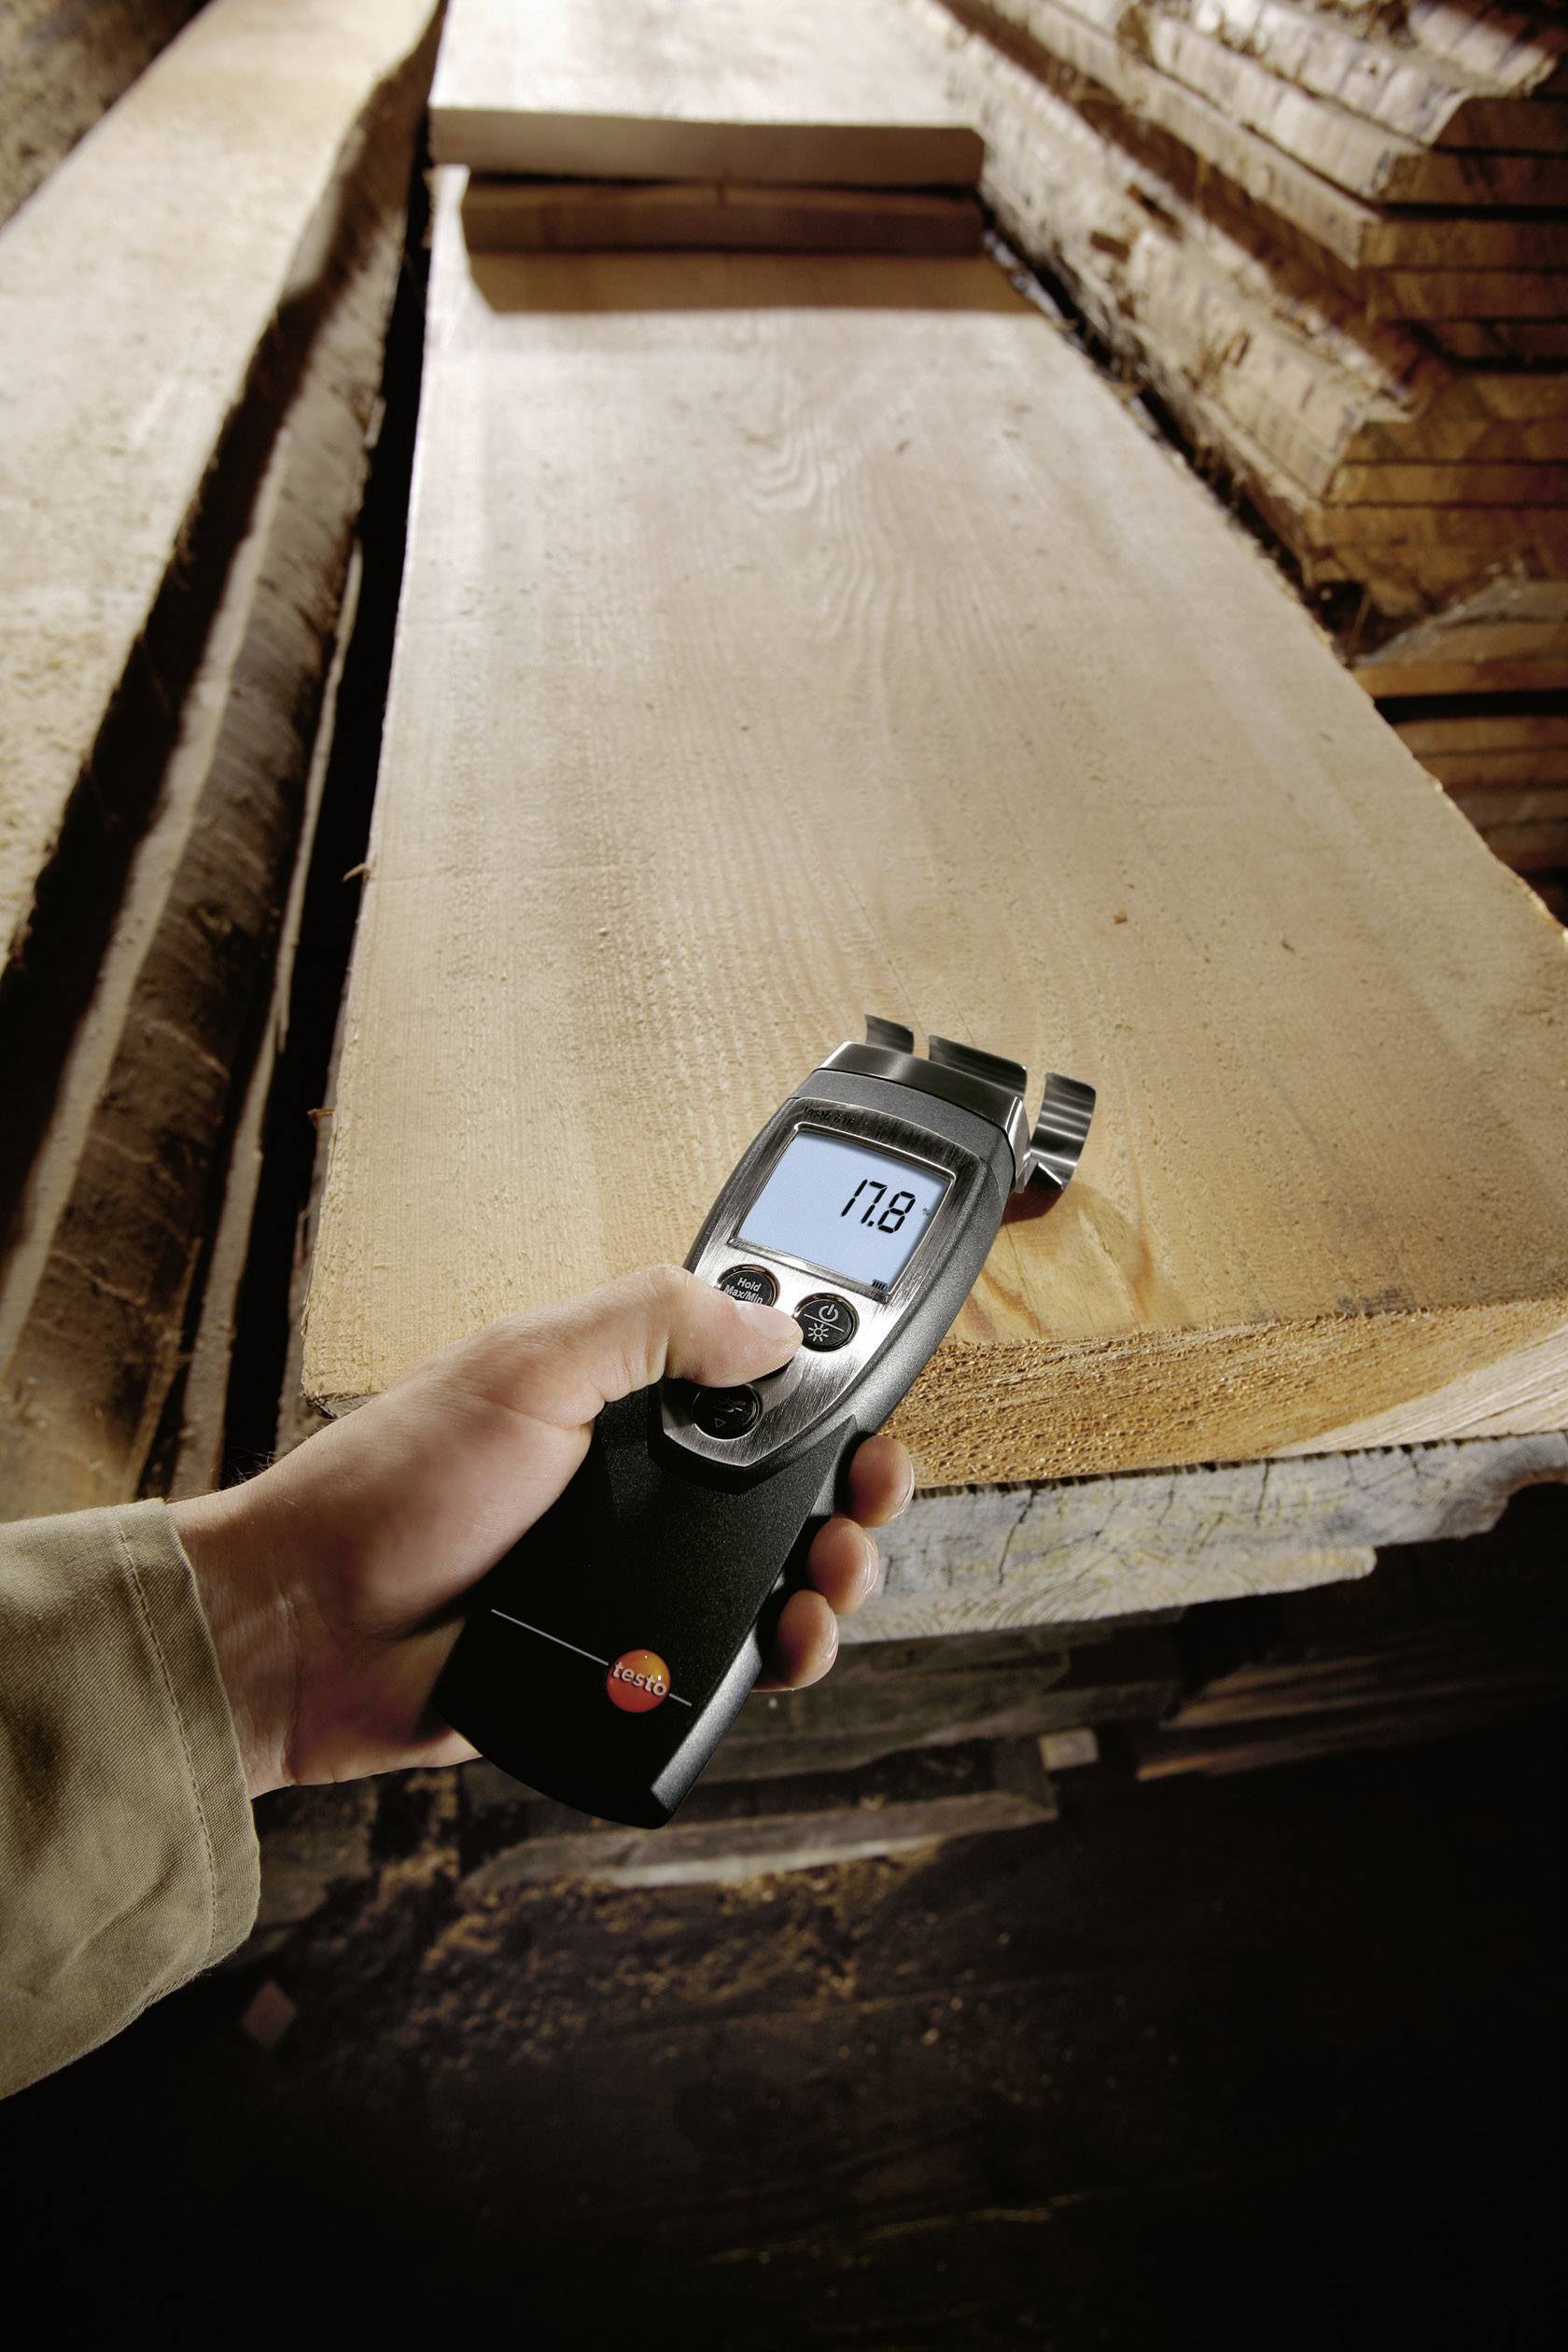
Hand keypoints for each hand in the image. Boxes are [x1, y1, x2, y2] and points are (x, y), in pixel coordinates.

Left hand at [172, 1265, 913, 1798]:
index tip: (873, 1378)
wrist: (309, 1634)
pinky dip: (783, 1654)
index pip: (754, 1365)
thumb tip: (773, 1324)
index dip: (825, 1367)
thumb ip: (650, 1325)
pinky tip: (790, 1642)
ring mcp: (640, 1571)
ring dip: (835, 1567)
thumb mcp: (525, 1367)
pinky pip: (735, 1658)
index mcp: (619, 1393)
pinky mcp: (630, 1657)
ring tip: (833, 1574)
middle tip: (870, 1489)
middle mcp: (640, 1480)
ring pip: (780, 1569)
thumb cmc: (387, 1488)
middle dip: (854, 1479)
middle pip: (792, 1474)